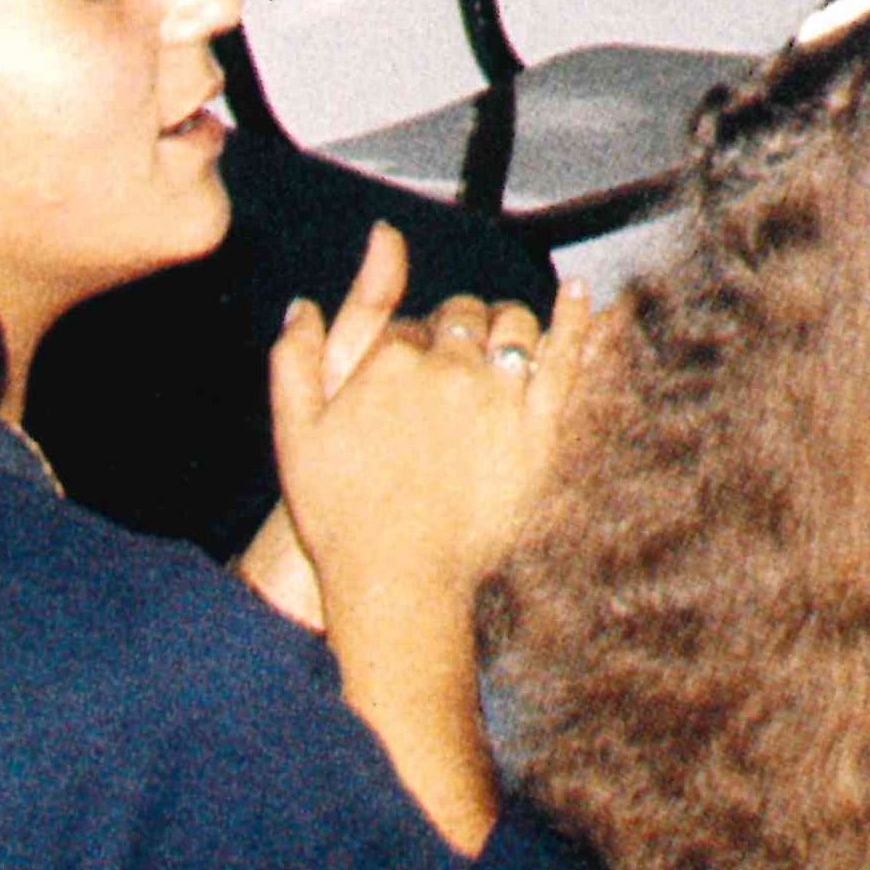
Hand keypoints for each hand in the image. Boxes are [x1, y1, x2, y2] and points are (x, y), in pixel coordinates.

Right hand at [265, 231, 580, 648]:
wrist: (398, 579)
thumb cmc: (338, 514)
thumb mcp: (294, 433)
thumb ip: (292, 359)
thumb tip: (302, 303)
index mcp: (390, 360)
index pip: (409, 324)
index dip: (408, 346)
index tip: (406, 378)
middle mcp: (448, 367)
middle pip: (462, 318)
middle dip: (458, 330)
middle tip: (451, 368)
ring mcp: (498, 395)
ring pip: (513, 326)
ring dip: (506, 326)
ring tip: (501, 345)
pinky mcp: (539, 427)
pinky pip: (564, 356)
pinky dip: (572, 316)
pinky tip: (577, 289)